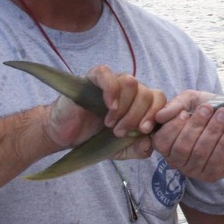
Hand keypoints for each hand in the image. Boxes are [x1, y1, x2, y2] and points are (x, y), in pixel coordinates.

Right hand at [44, 65, 164, 154]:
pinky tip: (109, 107)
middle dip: (136, 116)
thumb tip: (149, 143)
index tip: (143, 130)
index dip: (155, 114)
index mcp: (139, 103)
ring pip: (131, 82)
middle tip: (120, 132)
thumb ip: (136, 149)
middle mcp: (129, 89)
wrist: (64, 134)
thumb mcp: (119, 149)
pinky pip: (107, 74)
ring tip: (110, 124)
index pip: (159, 99)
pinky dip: (112, 91)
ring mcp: (112, 81)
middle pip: (147, 93)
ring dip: (124, 107)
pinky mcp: (93, 77)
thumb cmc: (93, 138)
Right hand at [152, 91, 223, 181]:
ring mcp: (193, 170)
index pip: (162, 141)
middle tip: (209, 108)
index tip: (185, 113)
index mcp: (166, 144)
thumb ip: (174, 105)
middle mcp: (177, 160)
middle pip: (182, 148)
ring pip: (200, 153)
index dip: (173, 128)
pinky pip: (216, 161)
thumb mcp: (190, 101)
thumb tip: (159, 116)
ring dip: (213, 132)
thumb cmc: (207, 109)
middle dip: (196, 126)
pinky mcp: (211, 175)